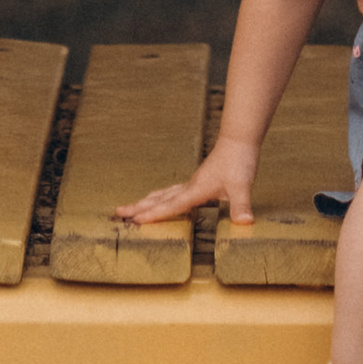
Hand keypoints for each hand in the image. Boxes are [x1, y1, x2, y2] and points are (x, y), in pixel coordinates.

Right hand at [118, 126, 262, 230]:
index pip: (171, 205)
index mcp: (196, 190)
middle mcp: (189, 186)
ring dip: (146, 202)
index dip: (154, 214)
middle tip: (118, 213)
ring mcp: (191, 183)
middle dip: (138, 207)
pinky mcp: (197, 182)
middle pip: (159, 198)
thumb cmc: (239, 161)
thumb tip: (245, 222)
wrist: (239, 140)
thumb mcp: (242, 186)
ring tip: (130, 208)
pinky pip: (172, 192)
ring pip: (163, 194)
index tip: (135, 221)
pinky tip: (160, 200)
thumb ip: (241, 205)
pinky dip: (161, 198)